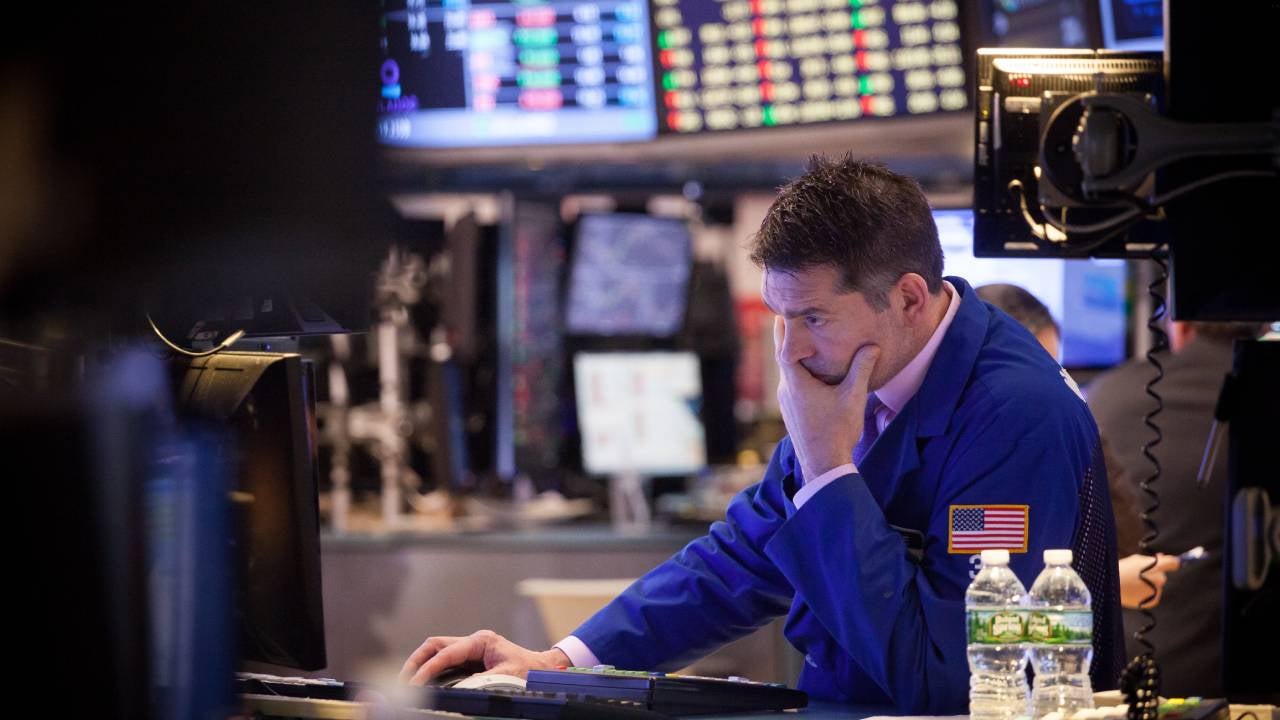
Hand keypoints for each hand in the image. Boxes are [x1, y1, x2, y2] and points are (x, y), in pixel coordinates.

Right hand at [399, 629, 570, 685]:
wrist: (541, 668)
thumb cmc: (527, 670)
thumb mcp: (506, 677)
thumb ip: (482, 682)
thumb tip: (458, 690)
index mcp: (481, 641)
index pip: (446, 653)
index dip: (428, 669)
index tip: (415, 685)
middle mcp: (473, 641)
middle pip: (435, 645)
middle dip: (416, 661)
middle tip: (403, 681)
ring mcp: (470, 648)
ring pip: (437, 650)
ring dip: (421, 663)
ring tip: (407, 682)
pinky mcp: (469, 658)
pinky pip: (444, 660)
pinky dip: (431, 669)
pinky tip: (423, 681)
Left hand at [774, 316, 879, 479]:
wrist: (823, 465)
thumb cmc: (837, 431)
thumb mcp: (853, 397)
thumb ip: (861, 370)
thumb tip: (872, 346)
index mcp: (796, 383)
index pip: (784, 348)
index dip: (783, 329)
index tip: (782, 311)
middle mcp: (786, 390)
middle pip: (785, 358)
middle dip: (789, 339)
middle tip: (792, 319)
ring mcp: (786, 402)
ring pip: (789, 373)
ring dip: (795, 358)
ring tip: (803, 342)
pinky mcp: (791, 412)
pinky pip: (792, 385)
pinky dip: (798, 373)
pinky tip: (811, 373)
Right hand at [1118, 553, 1180, 608]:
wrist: (1110, 586)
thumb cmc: (1121, 570)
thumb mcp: (1136, 560)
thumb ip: (1151, 560)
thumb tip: (1162, 558)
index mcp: (1157, 567)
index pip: (1174, 563)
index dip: (1173, 562)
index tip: (1171, 562)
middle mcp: (1160, 579)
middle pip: (1162, 576)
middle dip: (1154, 574)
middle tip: (1139, 574)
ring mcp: (1157, 592)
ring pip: (1156, 587)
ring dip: (1149, 585)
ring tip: (1133, 584)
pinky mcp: (1153, 602)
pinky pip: (1153, 596)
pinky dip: (1146, 594)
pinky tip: (1134, 591)